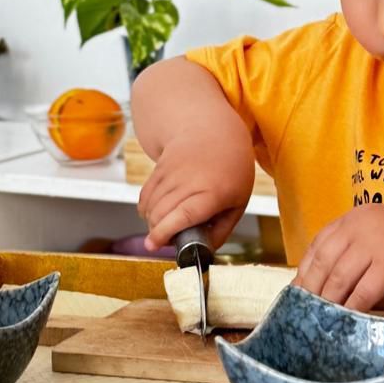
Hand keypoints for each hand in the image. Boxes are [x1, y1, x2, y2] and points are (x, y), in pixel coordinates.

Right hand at [140, 131, 256, 250]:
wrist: (214, 131)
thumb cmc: (231, 170)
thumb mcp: (238, 201)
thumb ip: (222, 229)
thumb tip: (203, 251)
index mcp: (214, 192)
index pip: (184, 214)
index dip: (165, 231)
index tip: (153, 245)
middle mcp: (191, 180)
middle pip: (162, 213)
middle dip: (157, 232)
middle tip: (166, 241)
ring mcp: (173, 172)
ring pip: (151, 205)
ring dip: (152, 222)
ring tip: (164, 227)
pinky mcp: (160, 168)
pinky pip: (145, 194)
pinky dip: (145, 209)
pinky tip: (153, 214)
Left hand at [295, 205, 383, 311]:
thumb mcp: (381, 239)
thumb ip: (355, 251)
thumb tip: (323, 283)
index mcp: (356, 216)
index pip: (319, 244)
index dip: (305, 270)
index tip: (297, 291)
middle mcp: (362, 224)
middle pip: (324, 261)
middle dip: (311, 289)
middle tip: (303, 311)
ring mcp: (377, 242)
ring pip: (339, 278)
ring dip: (328, 302)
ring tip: (322, 319)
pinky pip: (363, 292)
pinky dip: (352, 309)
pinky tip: (347, 321)